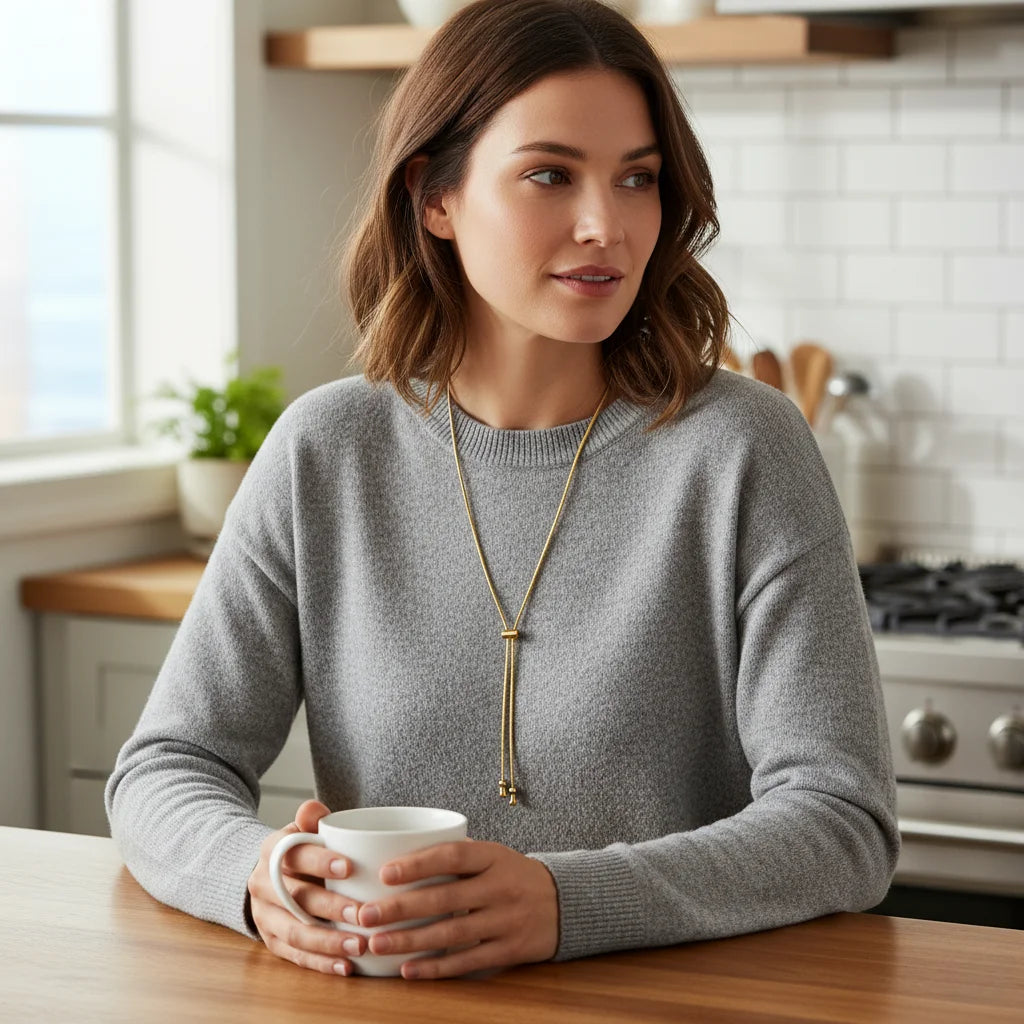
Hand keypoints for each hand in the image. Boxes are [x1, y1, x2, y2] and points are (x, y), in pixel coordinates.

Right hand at [246, 799, 367, 975]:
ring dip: (328, 941)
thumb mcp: (303, 829)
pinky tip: (346, 966)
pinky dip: (321, 962)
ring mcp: (264, 916)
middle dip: (330, 907)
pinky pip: (295, 956)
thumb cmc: (301, 849)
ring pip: (295, 932)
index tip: (350, 867)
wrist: (269, 874)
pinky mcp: (271, 941)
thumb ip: (311, 818)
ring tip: (360, 945)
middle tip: (362, 913)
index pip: (293, 854)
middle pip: (295, 898)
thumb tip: (314, 809)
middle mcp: (262, 884)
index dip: (320, 861)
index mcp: (271, 850)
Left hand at [356, 840, 559, 979]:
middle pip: (445, 897)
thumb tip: (398, 856)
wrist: (565, 902)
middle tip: (365, 914)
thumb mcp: (493, 855)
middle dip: (401, 908)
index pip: (453, 856)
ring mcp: (506, 920)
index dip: (418, 863)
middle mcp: (500, 887)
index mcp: (493, 856)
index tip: (384, 872)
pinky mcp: (509, 950)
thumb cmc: (513, 875)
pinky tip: (408, 969)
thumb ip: (456, 857)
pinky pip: (467, 961)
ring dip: (410, 940)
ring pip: (452, 933)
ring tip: (376, 944)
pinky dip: (436, 967)